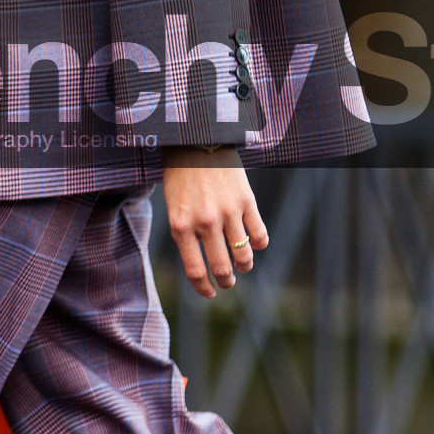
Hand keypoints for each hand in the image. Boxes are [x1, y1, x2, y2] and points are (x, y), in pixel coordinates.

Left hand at [161, 162, 268, 298]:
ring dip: (244, 266)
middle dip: (226, 282)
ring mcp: (228, 212)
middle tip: (227, 282)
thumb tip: (202, 264)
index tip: (210, 293)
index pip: (195, 270)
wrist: (197, 140)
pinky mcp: (247, 201)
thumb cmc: (181, 176)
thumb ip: (186, 234)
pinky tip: (255, 244)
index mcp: (181, 226)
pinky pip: (260, 235)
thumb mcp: (174, 207)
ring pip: (243, 256)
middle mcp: (205, 223)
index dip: (204, 288)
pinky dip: (259, 245)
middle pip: (222, 268)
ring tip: (242, 265)